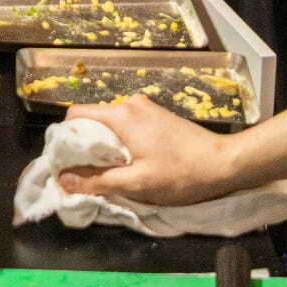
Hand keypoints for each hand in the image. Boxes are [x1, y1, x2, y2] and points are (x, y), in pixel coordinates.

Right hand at [58, 95, 241, 207]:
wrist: (224, 163)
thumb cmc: (181, 174)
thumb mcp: (136, 183)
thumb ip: (97, 181)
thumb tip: (63, 180)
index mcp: (121, 115)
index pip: (75, 116)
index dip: (64, 140)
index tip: (66, 164)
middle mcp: (130, 103)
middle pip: (91, 120)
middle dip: (83, 147)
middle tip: (86, 174)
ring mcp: (145, 107)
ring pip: (108, 124)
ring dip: (103, 147)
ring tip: (110, 172)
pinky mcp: (156, 115)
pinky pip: (125, 125)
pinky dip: (120, 143)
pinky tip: (130, 163)